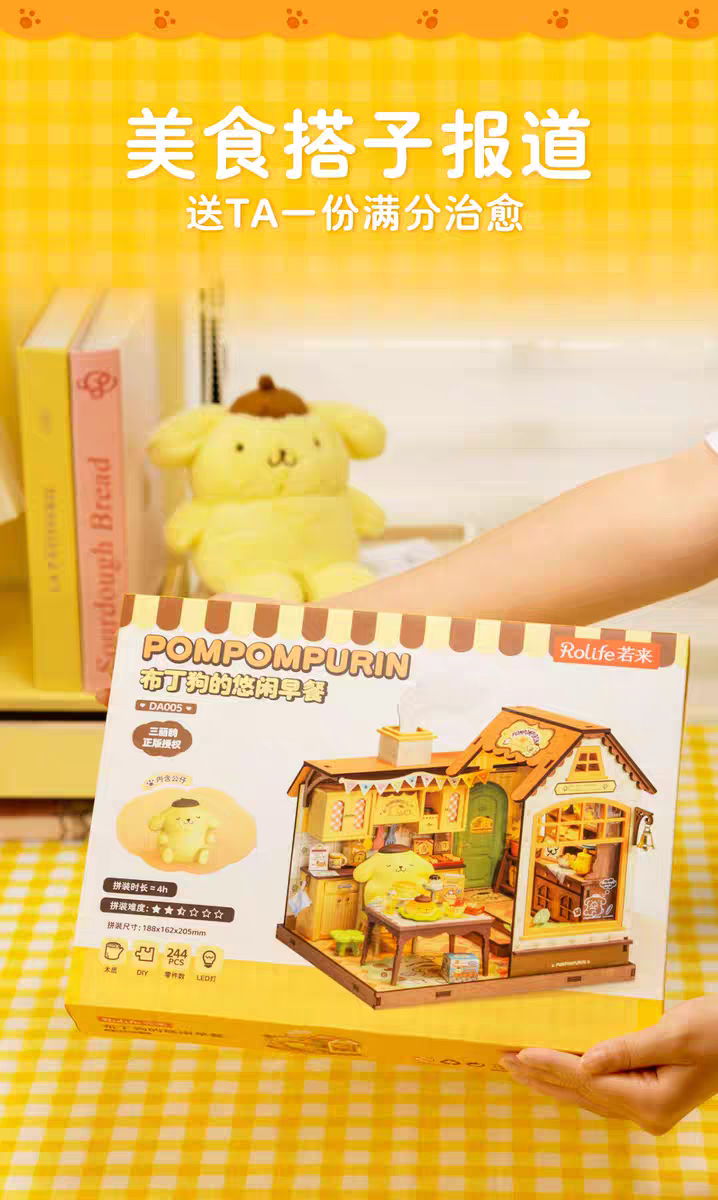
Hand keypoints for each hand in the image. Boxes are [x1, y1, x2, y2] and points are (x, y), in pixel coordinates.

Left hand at [501, 996, 717, 1133]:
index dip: (551, 1064)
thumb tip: (585, 1063)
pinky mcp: (650, 1096)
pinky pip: (603, 1090)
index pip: (587, 1081)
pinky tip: (559, 1075)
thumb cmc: (717, 1031)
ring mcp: (648, 1110)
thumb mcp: (673, 1035)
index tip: (519, 1053)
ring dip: (553, 1081)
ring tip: (519, 1069)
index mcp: (650, 1104)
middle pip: (581, 1093)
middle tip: (504, 1061)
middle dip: (541, 1076)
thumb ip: (627, 1049)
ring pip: (589, 1096)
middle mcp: (647, 1115)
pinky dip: (576, 1080)